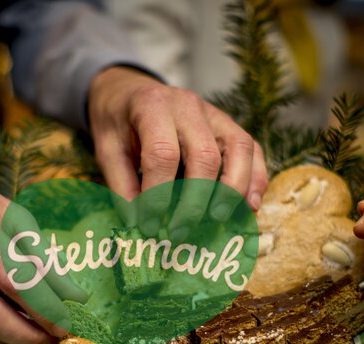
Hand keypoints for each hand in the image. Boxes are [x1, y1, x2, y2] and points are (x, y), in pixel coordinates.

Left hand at [87, 66, 267, 239]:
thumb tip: (137, 224)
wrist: (130, 92)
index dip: (158, 194)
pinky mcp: (229, 126)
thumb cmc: (119, 122)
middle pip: (204, 154)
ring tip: (220, 220)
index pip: (162, 153)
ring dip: (233, 189)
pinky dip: (256, 179)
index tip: (149, 225)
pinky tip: (249, 205)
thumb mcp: (107, 149)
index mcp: (152, 106)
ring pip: (239, 149)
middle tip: (181, 233)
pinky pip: (252, 150)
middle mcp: (188, 106)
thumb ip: (121, 185)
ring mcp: (214, 114)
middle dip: (195, 201)